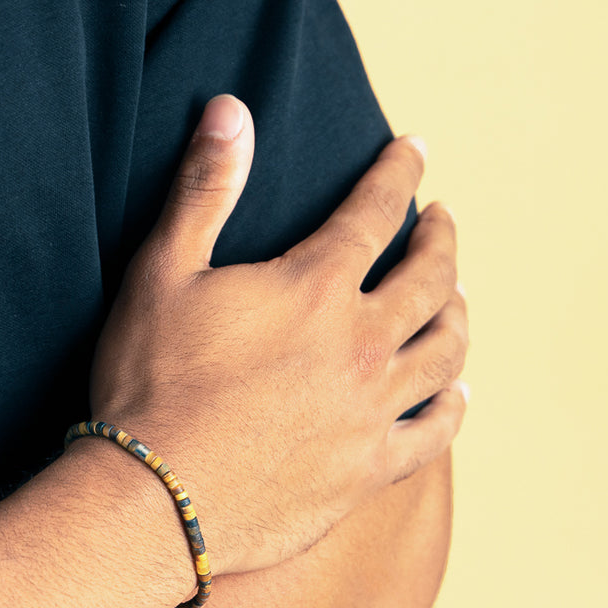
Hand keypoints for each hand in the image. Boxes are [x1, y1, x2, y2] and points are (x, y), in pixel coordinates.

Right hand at [85, 94, 467, 576]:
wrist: (154, 499)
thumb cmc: (149, 381)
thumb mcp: (162, 271)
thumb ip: (206, 188)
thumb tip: (231, 108)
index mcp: (316, 289)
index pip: (376, 211)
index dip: (400, 172)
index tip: (416, 149)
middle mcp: (361, 346)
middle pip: (430, 279)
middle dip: (441, 240)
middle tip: (442, 223)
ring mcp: (372, 412)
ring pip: (446, 352)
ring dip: (458, 315)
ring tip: (457, 298)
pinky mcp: (368, 470)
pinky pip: (434, 435)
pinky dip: (452, 408)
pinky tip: (457, 394)